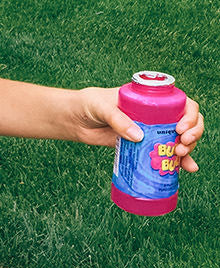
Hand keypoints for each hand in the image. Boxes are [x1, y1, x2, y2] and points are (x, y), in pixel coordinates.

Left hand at [75, 86, 202, 171]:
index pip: (181, 103)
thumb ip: (118, 120)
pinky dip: (177, 162)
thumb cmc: (88, 104)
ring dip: (188, 149)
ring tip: (181, 159)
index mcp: (151, 98)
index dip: (189, 115)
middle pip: (186, 122)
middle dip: (192, 134)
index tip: (180, 128)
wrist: (75, 120)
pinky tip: (186, 169)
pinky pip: (165, 154)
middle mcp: (156, 113)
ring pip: (179, 139)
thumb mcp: (102, 107)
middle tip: (182, 146)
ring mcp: (150, 131)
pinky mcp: (142, 146)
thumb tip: (139, 137)